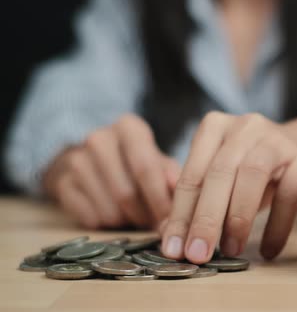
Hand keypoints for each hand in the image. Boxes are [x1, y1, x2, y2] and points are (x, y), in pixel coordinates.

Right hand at [43, 114, 180, 228]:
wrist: (92, 162)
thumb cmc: (135, 163)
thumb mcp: (158, 162)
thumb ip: (171, 176)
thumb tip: (179, 192)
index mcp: (128, 127)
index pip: (145, 167)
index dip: (160, 199)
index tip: (171, 221)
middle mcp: (99, 138)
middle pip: (126, 193)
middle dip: (145, 216)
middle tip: (155, 225)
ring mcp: (76, 160)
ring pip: (109, 210)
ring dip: (127, 221)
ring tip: (135, 216)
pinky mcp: (61, 182)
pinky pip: (90, 218)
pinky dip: (107, 224)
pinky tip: (113, 215)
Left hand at [160, 112, 296, 262]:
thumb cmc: (254, 172)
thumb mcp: (224, 180)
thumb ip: (198, 203)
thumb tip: (173, 239)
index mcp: (215, 128)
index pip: (192, 174)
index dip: (179, 214)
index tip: (172, 249)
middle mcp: (245, 127)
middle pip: (219, 172)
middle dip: (205, 218)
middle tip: (197, 254)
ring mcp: (277, 140)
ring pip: (252, 175)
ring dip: (237, 218)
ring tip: (231, 250)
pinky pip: (288, 193)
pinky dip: (276, 226)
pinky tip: (268, 250)